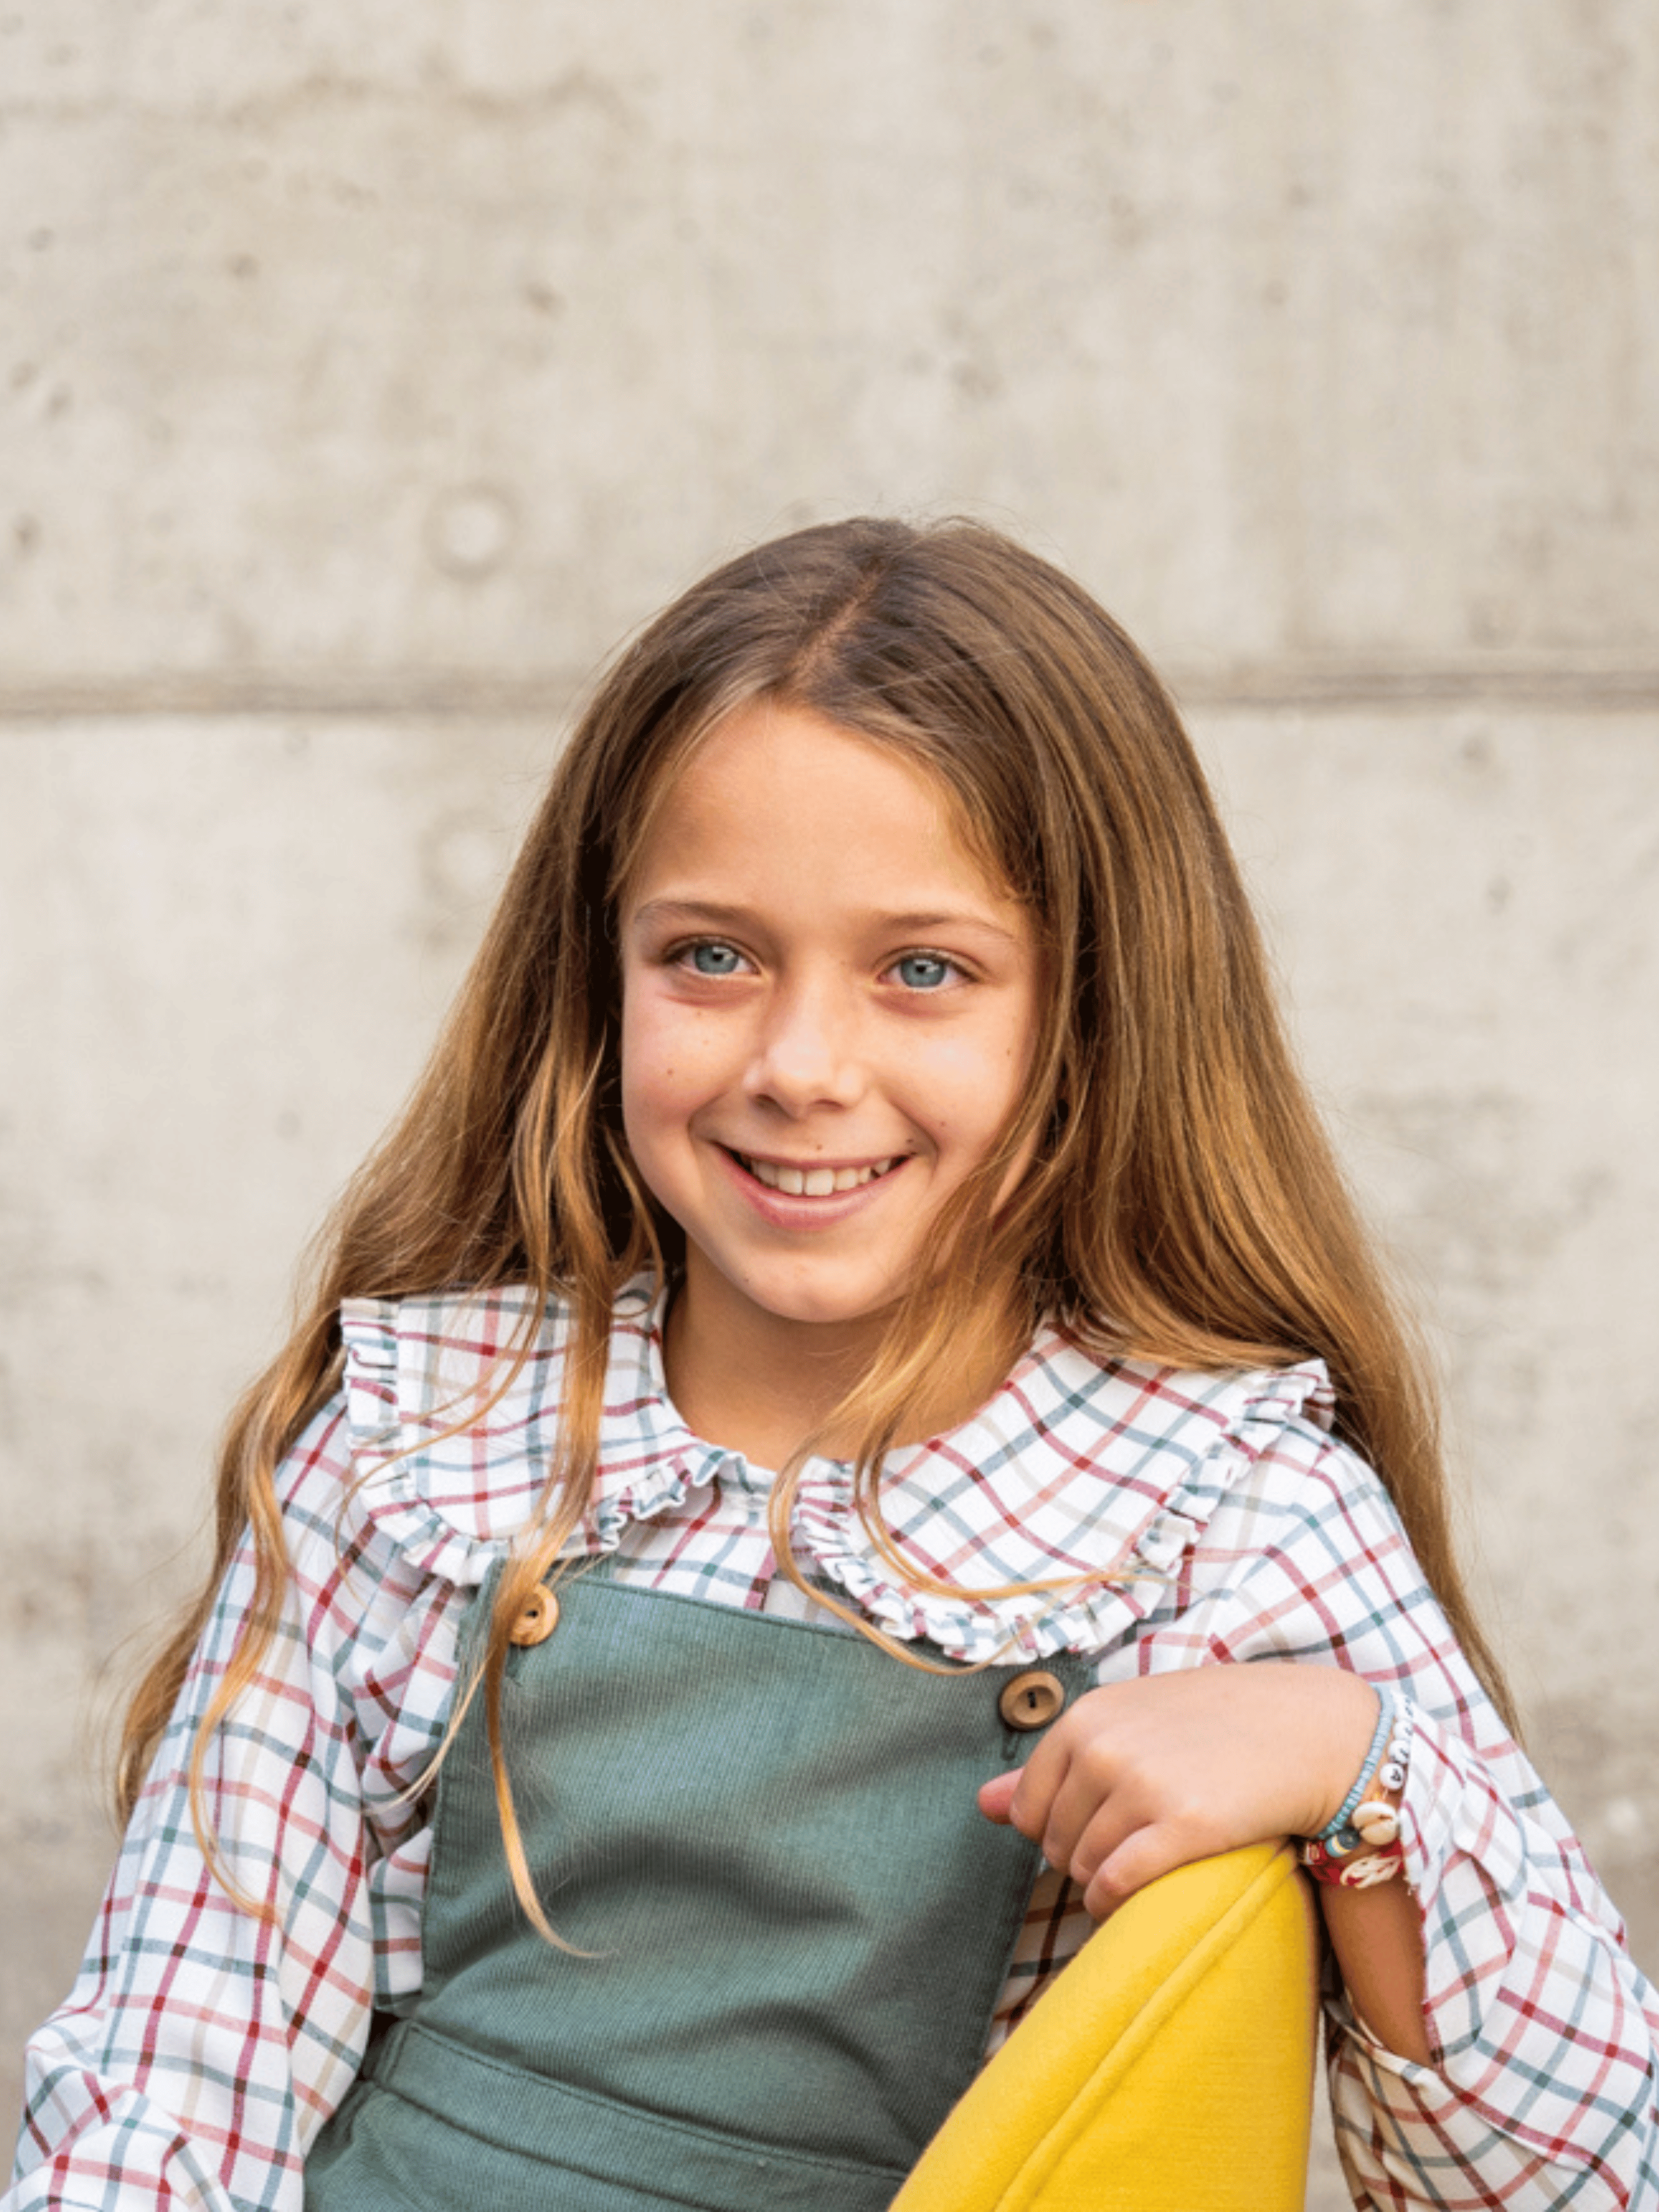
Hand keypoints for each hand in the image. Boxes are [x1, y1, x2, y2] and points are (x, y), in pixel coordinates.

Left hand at [977, 1661, 1378, 1918]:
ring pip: (1085, 1866)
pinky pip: (1117, 1885)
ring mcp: (1143, 1787)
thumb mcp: (1130, 1723)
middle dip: (1080, 1857)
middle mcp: (1105, 1749)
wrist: (1307, 1731)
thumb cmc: (1215, 1725)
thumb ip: (1057, 1763)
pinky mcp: (1183, 1827)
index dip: (1055, 1831)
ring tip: (1138, 1866)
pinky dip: (1113, 1902)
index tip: (1093, 1830)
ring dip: (1102, 1881)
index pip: (1030, 1805)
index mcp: (1087, 1718)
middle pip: (1055, 1841)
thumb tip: (984, 1805)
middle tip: (1126, 1849)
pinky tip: (1131, 1897)